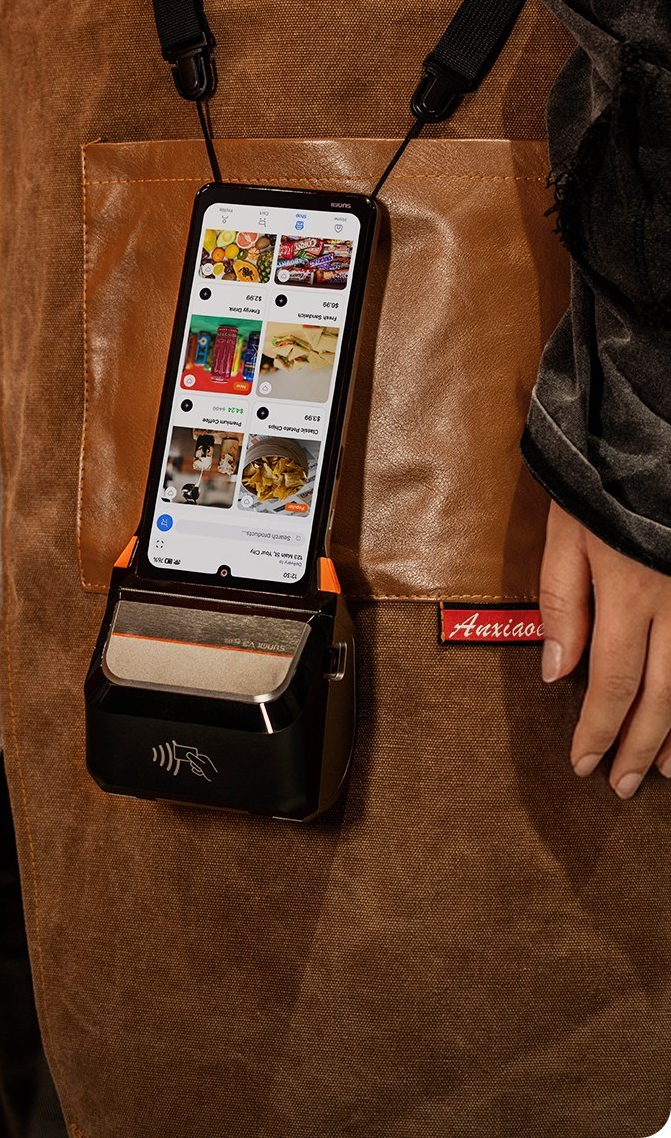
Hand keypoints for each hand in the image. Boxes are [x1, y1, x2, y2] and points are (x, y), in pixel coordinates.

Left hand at [539, 501, 670, 796]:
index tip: (583, 763)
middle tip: (623, 786)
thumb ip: (562, 603)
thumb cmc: (604, 479)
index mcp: (630, 591)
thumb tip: (557, 673)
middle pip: (662, 695)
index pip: (611, 682)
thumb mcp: (566, 532)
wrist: (657, 431)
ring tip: (664, 769)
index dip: (598, 730)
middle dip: (639, 746)